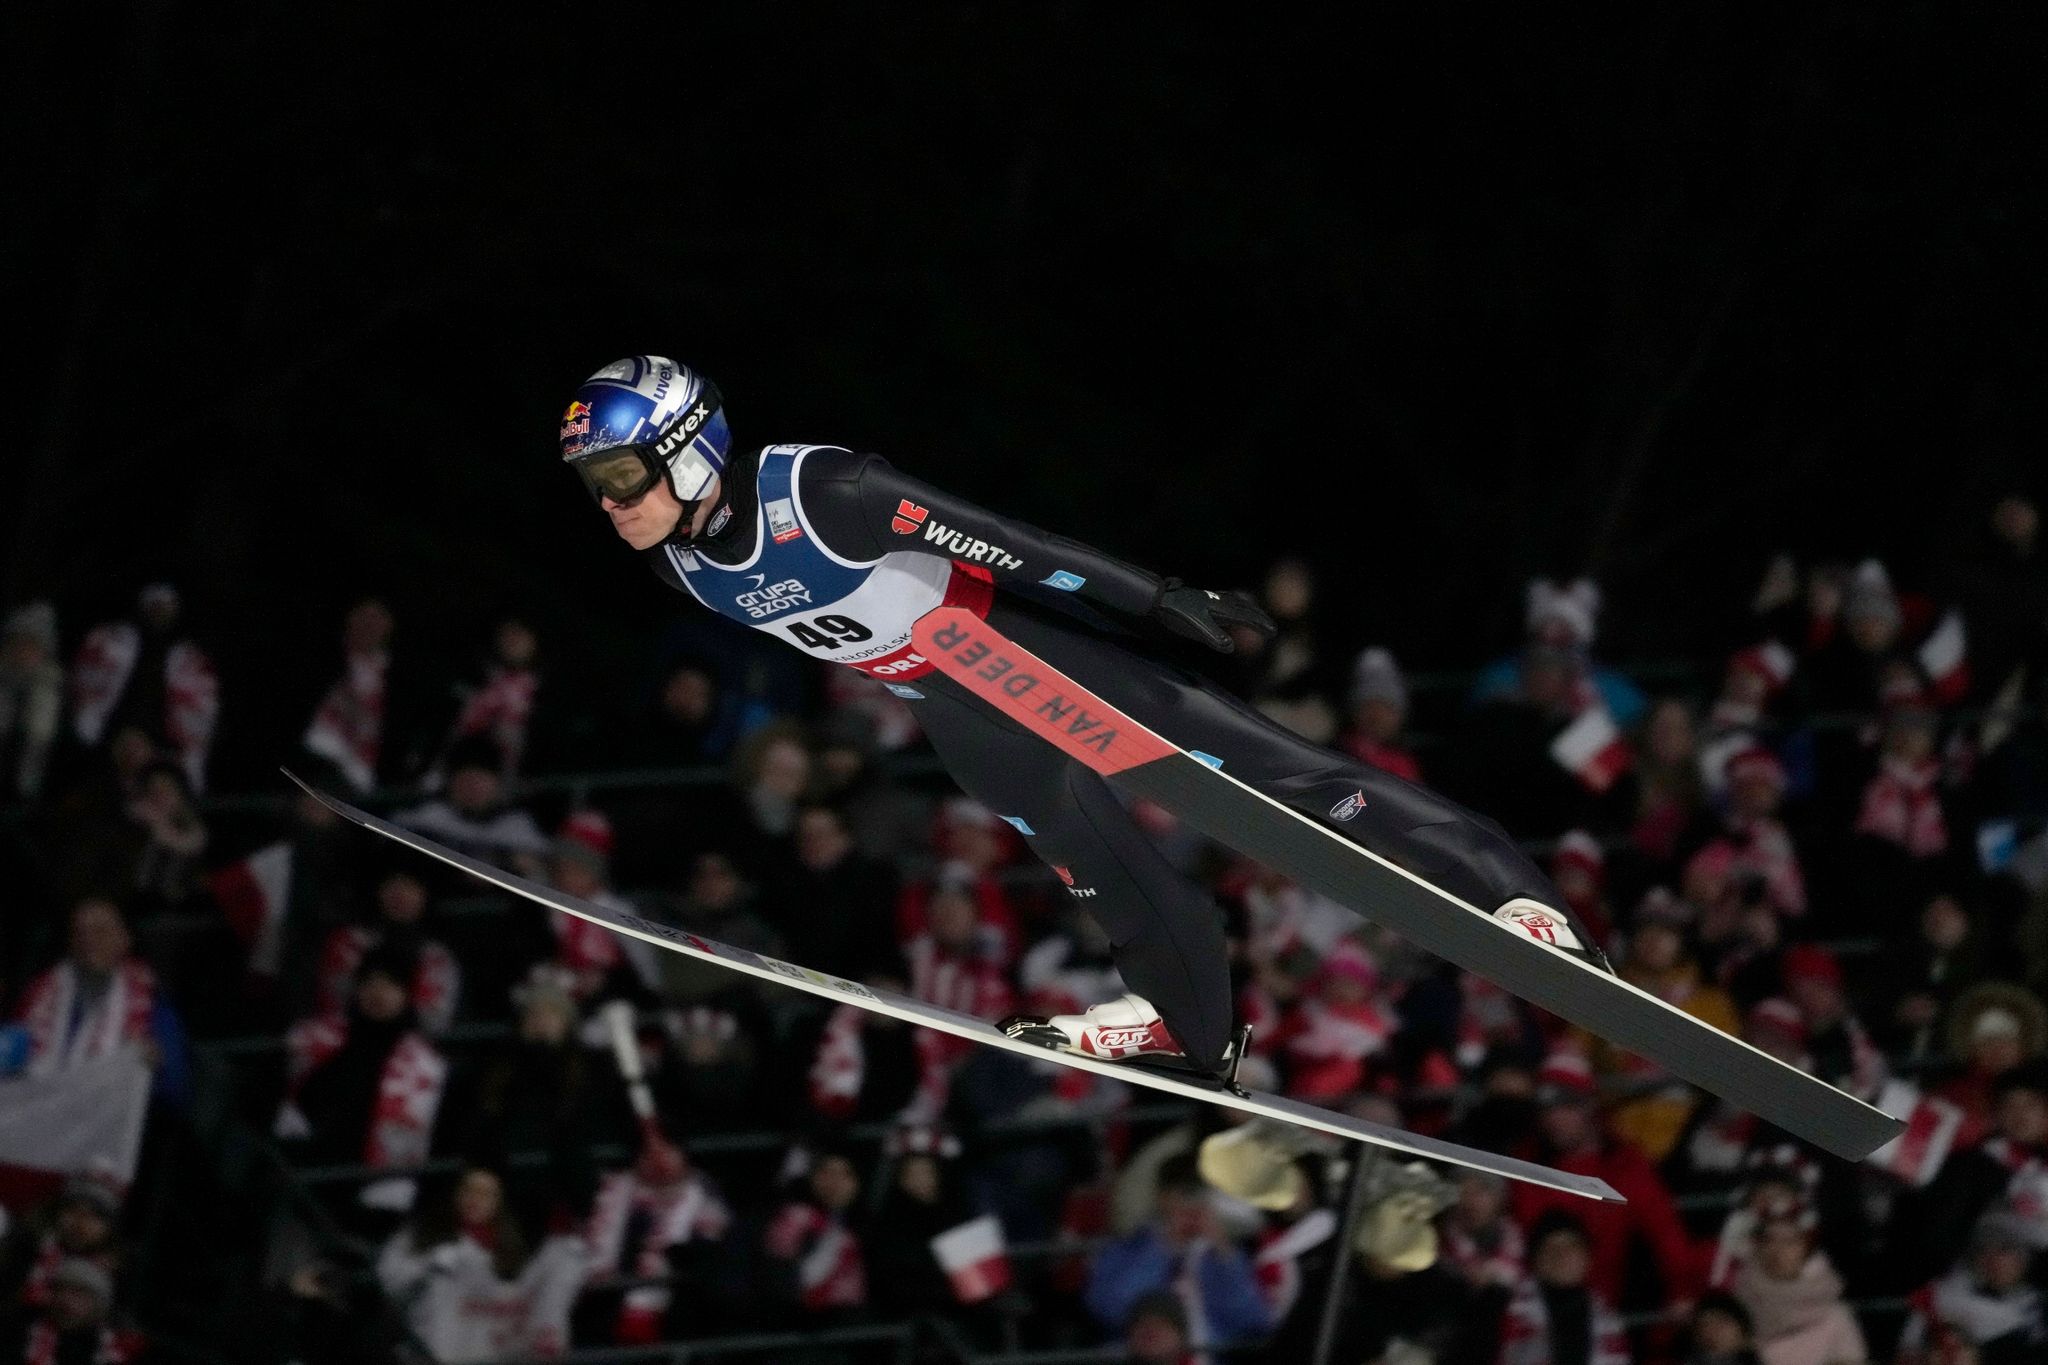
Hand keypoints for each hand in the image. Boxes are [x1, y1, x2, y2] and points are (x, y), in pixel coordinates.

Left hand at [1153, 581, 1276, 653]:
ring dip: (1250, 609)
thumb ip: (1213, 636)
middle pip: (1245, 608)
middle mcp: (1219, 601)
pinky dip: (1236, 603)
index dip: (1259, 625)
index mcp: (1220, 608)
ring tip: (1258, 614)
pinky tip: (1233, 604)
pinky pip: (1226, 599)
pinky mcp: (1203, 598)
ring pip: (1237, 602)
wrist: (1158, 599)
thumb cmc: (1176, 614)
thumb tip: (1230, 647)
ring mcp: (1211, 598)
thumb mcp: (1194, 627)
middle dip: (1259, 618)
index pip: (1246, 618)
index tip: (1272, 632)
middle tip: (1272, 628)